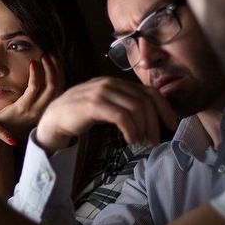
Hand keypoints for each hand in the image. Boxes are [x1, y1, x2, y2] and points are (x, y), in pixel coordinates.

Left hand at [0, 55, 64, 141]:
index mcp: (46, 111)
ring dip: (49, 68)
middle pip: (59, 86)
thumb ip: (35, 98)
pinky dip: (35, 74)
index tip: (56, 60)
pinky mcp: (24, 108)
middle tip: (51, 54)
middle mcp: (45, 112)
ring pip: (50, 86)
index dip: (60, 74)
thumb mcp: (27, 109)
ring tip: (44, 56)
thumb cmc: (9, 121)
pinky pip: (34, 88)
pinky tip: (33, 63)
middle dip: (57, 68)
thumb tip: (39, 81)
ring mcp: (35, 110)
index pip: (60, 90)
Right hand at [35, 76, 178, 153]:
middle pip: (145, 100)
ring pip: (136, 108)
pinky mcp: (93, 104)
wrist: (53, 119)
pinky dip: (131, 130)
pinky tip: (131, 140)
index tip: (171, 125)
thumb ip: (124, 105)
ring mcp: (101, 92)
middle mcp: (111, 83)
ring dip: (144, 128)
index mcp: (116, 82)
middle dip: (155, 122)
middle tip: (155, 141)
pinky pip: (122, 116)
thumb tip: (151, 118)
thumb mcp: (106, 106)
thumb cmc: (81, 115)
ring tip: (141, 142)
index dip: (164, 108)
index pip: (149, 91)